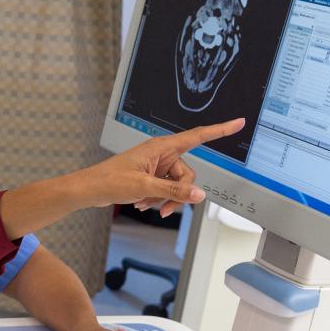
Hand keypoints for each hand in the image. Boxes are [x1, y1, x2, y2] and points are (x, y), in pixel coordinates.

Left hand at [75, 118, 245, 217]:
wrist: (90, 189)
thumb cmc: (110, 180)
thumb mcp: (145, 187)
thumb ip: (174, 190)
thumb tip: (199, 194)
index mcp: (162, 147)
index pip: (198, 136)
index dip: (220, 130)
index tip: (238, 122)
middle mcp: (162, 154)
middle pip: (188, 174)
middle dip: (179, 193)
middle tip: (164, 208)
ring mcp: (157, 166)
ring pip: (178, 185)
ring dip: (166, 199)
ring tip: (146, 204)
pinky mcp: (152, 177)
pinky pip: (167, 189)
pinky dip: (158, 199)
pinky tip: (143, 205)